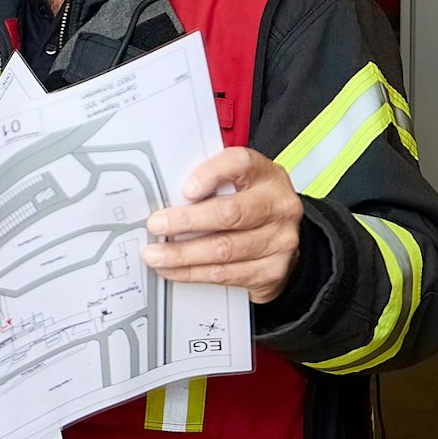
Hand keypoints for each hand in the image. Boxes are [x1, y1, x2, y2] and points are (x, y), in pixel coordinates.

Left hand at [141, 147, 302, 303]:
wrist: (280, 241)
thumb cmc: (250, 206)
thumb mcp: (237, 183)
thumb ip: (210, 184)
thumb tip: (166, 197)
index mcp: (266, 174)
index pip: (241, 164)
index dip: (212, 174)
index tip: (186, 189)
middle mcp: (279, 205)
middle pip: (230, 213)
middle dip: (186, 221)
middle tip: (157, 225)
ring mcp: (280, 240)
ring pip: (224, 249)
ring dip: (183, 254)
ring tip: (156, 254)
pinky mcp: (272, 270)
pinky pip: (226, 274)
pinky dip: (193, 272)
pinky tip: (174, 269)